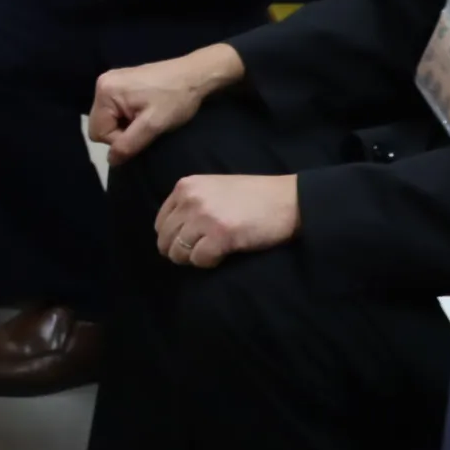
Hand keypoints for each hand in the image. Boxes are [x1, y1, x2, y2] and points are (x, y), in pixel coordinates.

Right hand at [86, 42, 244, 162]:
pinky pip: (115, 108)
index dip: (120, 140)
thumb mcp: (153, 125)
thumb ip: (128, 144)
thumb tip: (111, 161)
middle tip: (146, 125)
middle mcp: (102, 83)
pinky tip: (145, 110)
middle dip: (121, 132)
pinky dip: (128, 115)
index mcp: (105, 91)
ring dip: (126, 124)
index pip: (98, 132)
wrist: (196, 75)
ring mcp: (111, 80)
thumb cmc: (176, 99)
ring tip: (147, 117)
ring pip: (108, 118)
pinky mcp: (121, 81)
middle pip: (100, 124)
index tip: (143, 132)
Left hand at [154, 173, 300, 266]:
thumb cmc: (254, 197)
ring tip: (213, 251)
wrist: (289, 200)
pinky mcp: (220, 235)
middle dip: (180, 251)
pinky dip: (209, 263)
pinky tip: (223, 254)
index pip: (160, 223)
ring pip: (178, 252)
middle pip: (165, 239)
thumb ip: (190, 204)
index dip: (173, 238)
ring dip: (194, 258)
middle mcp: (191, 199)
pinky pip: (199, 260)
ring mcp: (204, 217)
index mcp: (186, 186)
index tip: (190, 242)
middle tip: (201, 251)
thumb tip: (170, 234)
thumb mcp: (214, 189)